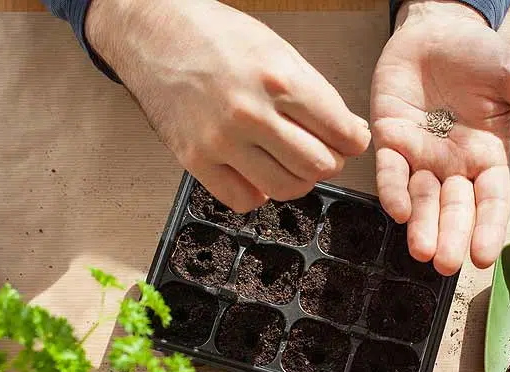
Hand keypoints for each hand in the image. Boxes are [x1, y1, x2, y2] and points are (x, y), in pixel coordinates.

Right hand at [86, 0, 370, 211]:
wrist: (156, 33)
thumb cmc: (218, 38)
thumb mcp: (280, 52)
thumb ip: (319, 95)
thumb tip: (352, 132)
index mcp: (279, 80)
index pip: (341, 133)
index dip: (353, 141)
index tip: (349, 141)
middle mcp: (250, 113)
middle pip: (318, 166)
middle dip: (328, 161)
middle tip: (320, 151)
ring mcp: (220, 140)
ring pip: (285, 188)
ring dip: (297, 180)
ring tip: (289, 162)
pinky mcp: (195, 159)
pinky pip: (243, 200)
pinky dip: (258, 193)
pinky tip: (257, 172)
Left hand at [371, 0, 509, 275]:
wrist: (435, 30)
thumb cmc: (478, 54)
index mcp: (488, 156)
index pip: (491, 200)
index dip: (488, 228)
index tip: (485, 258)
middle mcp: (453, 164)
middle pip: (454, 208)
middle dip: (450, 236)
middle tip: (447, 265)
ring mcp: (420, 154)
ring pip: (421, 198)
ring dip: (420, 225)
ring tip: (421, 252)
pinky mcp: (390, 139)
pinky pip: (390, 170)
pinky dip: (392, 189)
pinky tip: (397, 211)